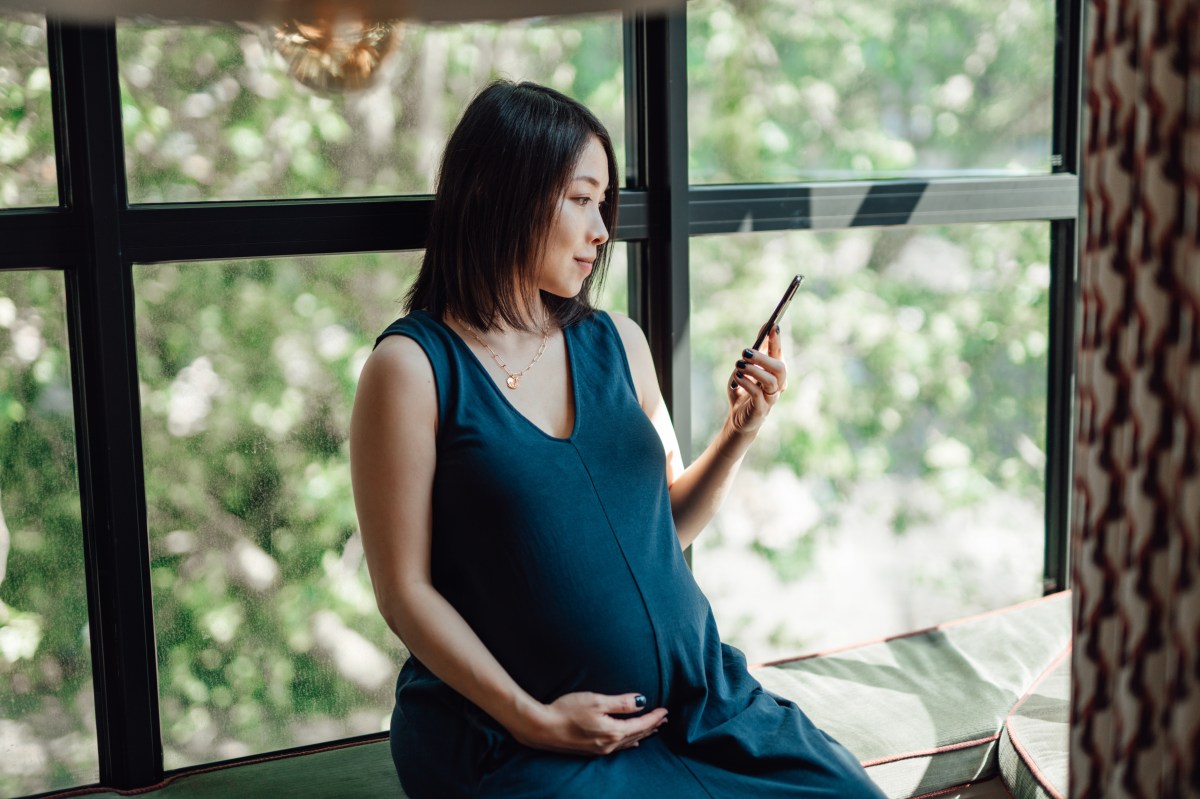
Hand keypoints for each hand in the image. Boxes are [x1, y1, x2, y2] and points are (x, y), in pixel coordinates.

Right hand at [509, 691, 667, 755]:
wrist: (542, 728)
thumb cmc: (567, 711)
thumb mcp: (596, 701)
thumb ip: (620, 702)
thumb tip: (641, 701)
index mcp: (613, 731)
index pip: (641, 724)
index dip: (654, 716)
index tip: (666, 710)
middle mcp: (610, 744)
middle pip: (637, 734)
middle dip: (652, 725)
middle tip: (664, 718)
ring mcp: (600, 749)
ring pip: (628, 741)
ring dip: (642, 733)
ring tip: (653, 728)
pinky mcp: (592, 749)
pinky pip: (618, 746)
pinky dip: (629, 741)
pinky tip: (631, 742)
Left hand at [727, 324, 787, 433]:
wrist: (738, 418)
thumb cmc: (744, 390)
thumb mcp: (746, 367)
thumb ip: (755, 350)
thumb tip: (765, 328)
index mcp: (774, 372)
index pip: (778, 353)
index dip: (776, 340)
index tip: (772, 325)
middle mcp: (778, 384)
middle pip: (780, 368)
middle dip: (763, 358)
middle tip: (745, 351)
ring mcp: (771, 397)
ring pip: (771, 381)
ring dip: (754, 370)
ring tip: (739, 365)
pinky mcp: (761, 408)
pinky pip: (758, 394)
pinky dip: (747, 383)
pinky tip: (737, 377)